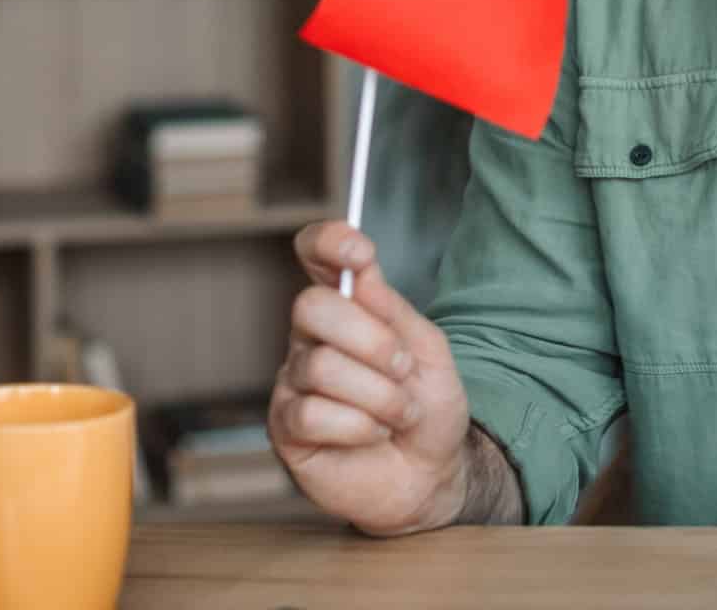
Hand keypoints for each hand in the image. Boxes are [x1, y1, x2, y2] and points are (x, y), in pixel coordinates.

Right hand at [269, 221, 474, 535]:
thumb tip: (361, 273)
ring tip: (397, 415)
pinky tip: (372, 435)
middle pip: (311, 307)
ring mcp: (294, 382)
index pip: (316, 255)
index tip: (361, 254)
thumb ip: (394, 312)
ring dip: (379, 396)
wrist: (430, 474)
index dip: (328, 243)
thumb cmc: (426, 408)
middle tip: (403, 370)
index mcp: (347, 308)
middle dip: (372, 340)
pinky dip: (359, 427)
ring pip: (322, 367)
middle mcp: (311, 338)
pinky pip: (313, 413)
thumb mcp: (428, 352)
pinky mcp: (286, 428)